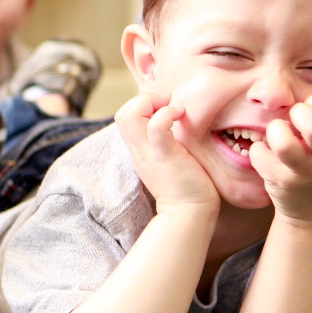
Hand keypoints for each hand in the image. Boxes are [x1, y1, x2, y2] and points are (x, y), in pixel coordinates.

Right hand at [115, 91, 217, 212]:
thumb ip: (163, 143)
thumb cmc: (186, 186)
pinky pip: (155, 127)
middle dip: (143, 99)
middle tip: (167, 105)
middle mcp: (138, 150)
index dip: (141, 104)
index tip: (165, 108)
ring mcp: (148, 153)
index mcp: (138, 150)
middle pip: (122, 114)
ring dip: (151, 102)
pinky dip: (165, 113)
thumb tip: (172, 125)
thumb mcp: (166, 159)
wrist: (189, 213)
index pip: (124, 117)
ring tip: (173, 109)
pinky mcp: (164, 156)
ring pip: (129, 116)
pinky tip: (180, 115)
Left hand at [250, 85, 311, 225]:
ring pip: (282, 142)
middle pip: (311, 123)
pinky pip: (259, 154)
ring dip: (275, 131)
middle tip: (294, 121)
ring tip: (278, 135)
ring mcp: (303, 171)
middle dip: (296, 113)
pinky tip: (266, 154)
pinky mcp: (279, 181)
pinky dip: (257, 150)